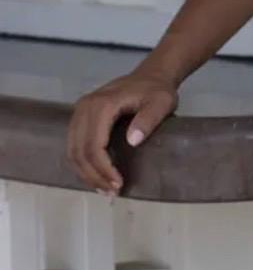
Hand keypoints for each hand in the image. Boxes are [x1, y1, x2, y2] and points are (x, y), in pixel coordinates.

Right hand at [66, 68, 179, 195]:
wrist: (150, 75)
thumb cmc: (157, 90)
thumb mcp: (162, 103)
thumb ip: (148, 120)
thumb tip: (133, 141)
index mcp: (102, 105)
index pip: (94, 145)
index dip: (103, 169)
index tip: (119, 184)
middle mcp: (85, 108)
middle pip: (79, 150)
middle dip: (93, 176)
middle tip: (112, 193)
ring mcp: (80, 112)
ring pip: (73, 150)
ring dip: (86, 173)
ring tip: (105, 190)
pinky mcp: (81, 117)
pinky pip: (75, 144)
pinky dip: (83, 163)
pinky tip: (96, 176)